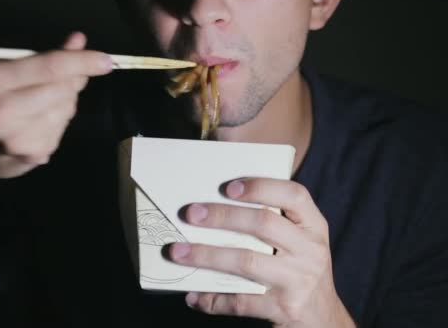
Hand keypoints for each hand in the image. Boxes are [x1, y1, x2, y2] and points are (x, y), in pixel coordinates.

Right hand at [0, 32, 112, 177]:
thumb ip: (42, 57)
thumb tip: (77, 41)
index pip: (49, 67)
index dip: (82, 62)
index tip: (105, 61)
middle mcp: (1, 112)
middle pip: (63, 89)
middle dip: (74, 81)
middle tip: (67, 78)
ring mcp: (18, 138)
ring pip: (66, 109)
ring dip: (64, 102)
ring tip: (39, 104)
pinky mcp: (32, 155)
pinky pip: (62, 129)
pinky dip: (58, 122)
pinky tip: (37, 123)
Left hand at [168, 178, 354, 327]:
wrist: (323, 321)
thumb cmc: (299, 270)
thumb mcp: (299, 243)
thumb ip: (272, 223)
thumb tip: (212, 207)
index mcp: (314, 227)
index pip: (294, 195)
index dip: (261, 187)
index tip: (228, 187)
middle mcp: (310, 251)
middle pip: (263, 224)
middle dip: (222, 216)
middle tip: (191, 214)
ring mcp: (298, 281)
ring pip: (246, 262)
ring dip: (206, 255)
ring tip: (177, 252)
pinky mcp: (284, 309)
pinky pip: (240, 301)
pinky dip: (212, 299)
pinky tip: (193, 296)